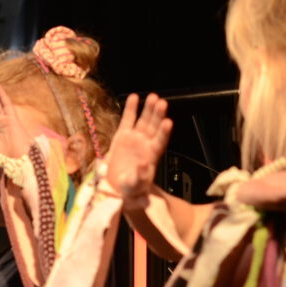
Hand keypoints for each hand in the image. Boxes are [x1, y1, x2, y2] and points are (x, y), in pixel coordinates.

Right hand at [106, 93, 172, 208]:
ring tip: (152, 97)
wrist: (118, 187)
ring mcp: (135, 138)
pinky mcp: (123, 136)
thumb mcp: (135, 188)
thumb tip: (144, 165)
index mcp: (151, 156)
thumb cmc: (131, 189)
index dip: (164, 133)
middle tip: (161, 103)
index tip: (168, 122)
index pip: (160, 142)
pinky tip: (134, 97)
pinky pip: (128, 120)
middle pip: (154, 127)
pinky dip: (131, 108)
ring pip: (144, 121)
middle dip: (158, 115)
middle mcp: (146, 144)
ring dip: (148, 109)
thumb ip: (140, 177)